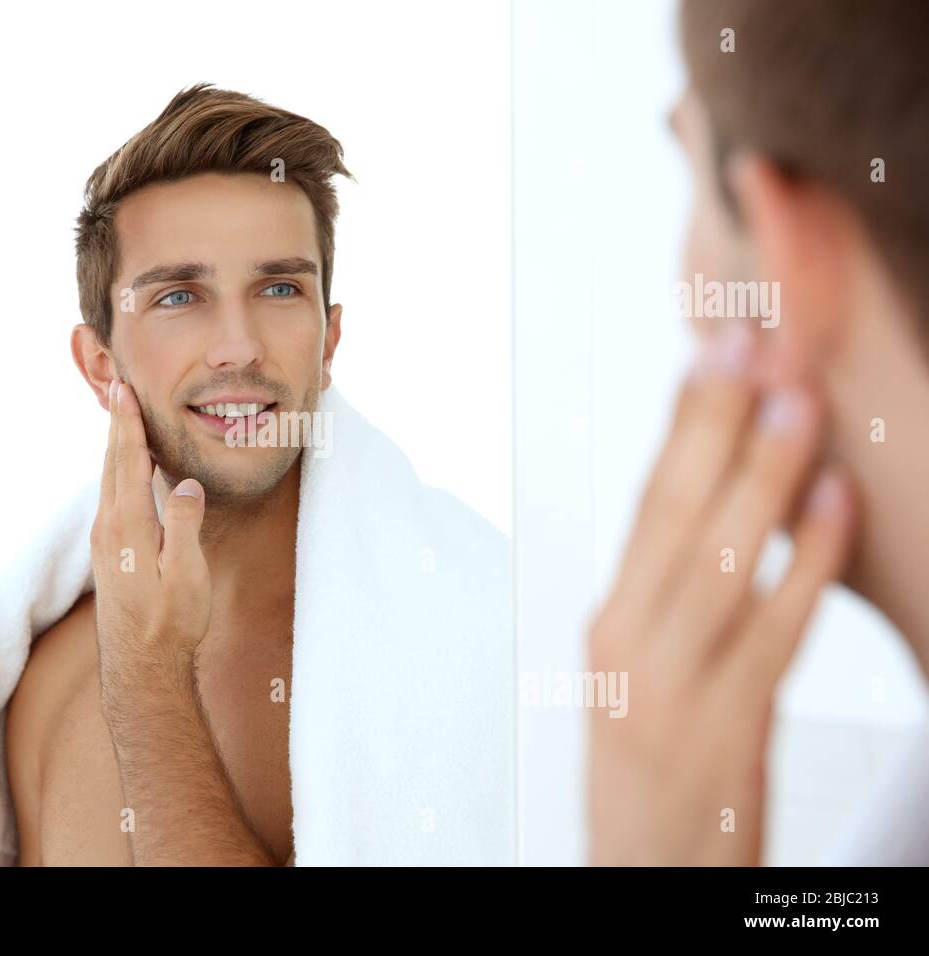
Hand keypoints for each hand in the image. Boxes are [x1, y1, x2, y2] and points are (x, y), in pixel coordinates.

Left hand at [90, 379, 211, 702]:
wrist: (141, 667)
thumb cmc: (171, 622)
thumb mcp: (187, 573)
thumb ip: (185, 524)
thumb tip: (185, 485)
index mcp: (128, 525)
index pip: (127, 461)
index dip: (127, 424)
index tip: (123, 391)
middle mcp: (108, 527)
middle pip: (112, 463)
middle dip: (116, 424)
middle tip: (116, 388)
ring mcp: (104, 542)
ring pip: (109, 481)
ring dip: (115, 446)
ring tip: (120, 419)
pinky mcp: (108, 554)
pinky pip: (111, 498)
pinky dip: (117, 473)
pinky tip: (125, 472)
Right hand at [587, 325, 855, 864]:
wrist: (640, 878)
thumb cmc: (650, 771)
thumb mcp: (638, 677)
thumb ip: (668, 600)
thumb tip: (717, 507)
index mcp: (606, 626)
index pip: (644, 506)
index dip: (679, 425)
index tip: (708, 351)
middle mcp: (626, 645)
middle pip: (672, 517)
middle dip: (712, 424)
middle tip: (746, 343)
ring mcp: (671, 687)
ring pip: (720, 563)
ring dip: (763, 477)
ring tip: (795, 402)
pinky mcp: (725, 729)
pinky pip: (774, 631)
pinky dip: (807, 564)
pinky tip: (834, 507)